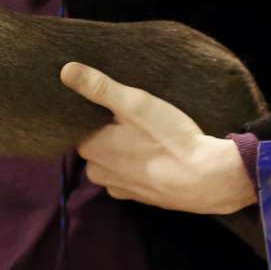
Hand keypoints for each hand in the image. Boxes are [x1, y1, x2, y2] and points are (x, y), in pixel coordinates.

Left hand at [59, 62, 255, 214]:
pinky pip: (130, 178)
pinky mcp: (140, 199)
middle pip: (95, 146)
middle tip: (135, 119)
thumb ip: (99, 87)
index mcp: (91, 149)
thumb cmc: (167, 138)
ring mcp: (119, 189)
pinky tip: (156, 157)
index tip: (113, 107)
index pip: (80, 127)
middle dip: (109, 135)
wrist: (205, 179)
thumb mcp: (134, 104)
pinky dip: (139, 169)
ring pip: (112, 163)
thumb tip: (65, 70)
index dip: (96, 116)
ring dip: (124, 153)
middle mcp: (97, 172)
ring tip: (147, 137)